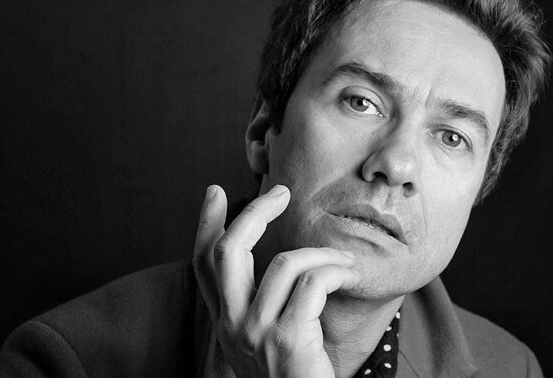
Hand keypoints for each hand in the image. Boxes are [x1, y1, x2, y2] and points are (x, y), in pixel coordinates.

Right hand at [193, 184, 360, 377]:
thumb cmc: (293, 374)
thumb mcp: (263, 337)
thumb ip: (260, 301)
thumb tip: (273, 258)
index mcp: (225, 320)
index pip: (202, 263)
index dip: (204, 224)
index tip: (214, 191)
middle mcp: (231, 324)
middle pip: (228, 251)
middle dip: (255, 212)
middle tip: (280, 192)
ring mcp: (256, 333)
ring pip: (285, 263)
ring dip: (323, 253)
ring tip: (343, 260)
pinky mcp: (288, 340)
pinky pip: (314, 283)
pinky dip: (337, 270)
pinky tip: (350, 274)